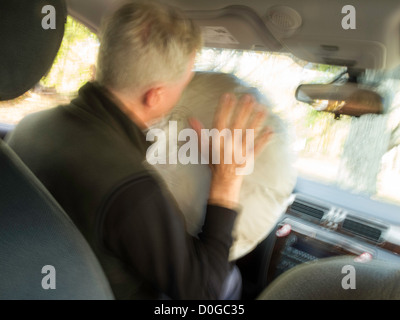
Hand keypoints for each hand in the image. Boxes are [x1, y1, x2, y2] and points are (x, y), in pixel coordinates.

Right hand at [189, 93, 272, 208]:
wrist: (223, 181)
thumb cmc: (214, 162)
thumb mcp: (204, 147)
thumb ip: (199, 132)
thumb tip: (191, 118)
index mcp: (218, 141)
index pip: (220, 121)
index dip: (224, 108)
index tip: (228, 96)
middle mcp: (229, 144)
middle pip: (237, 124)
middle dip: (243, 110)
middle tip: (249, 97)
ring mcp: (240, 151)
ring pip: (249, 134)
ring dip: (256, 121)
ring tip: (262, 109)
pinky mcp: (249, 157)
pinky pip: (258, 147)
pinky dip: (264, 140)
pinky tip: (271, 130)